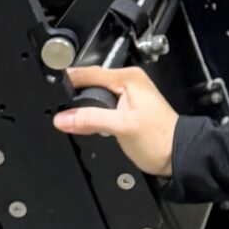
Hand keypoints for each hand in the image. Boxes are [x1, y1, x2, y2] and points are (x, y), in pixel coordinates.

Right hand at [52, 66, 178, 175]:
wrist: (176, 155)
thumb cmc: (159, 139)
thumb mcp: (121, 126)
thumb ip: (90, 119)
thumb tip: (63, 117)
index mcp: (128, 78)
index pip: (89, 72)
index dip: (69, 81)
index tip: (51, 90)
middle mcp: (128, 82)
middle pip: (89, 84)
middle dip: (74, 97)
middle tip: (59, 111)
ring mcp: (127, 95)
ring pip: (94, 97)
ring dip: (83, 109)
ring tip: (71, 120)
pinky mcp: (125, 109)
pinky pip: (101, 107)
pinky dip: (92, 116)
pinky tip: (86, 125)